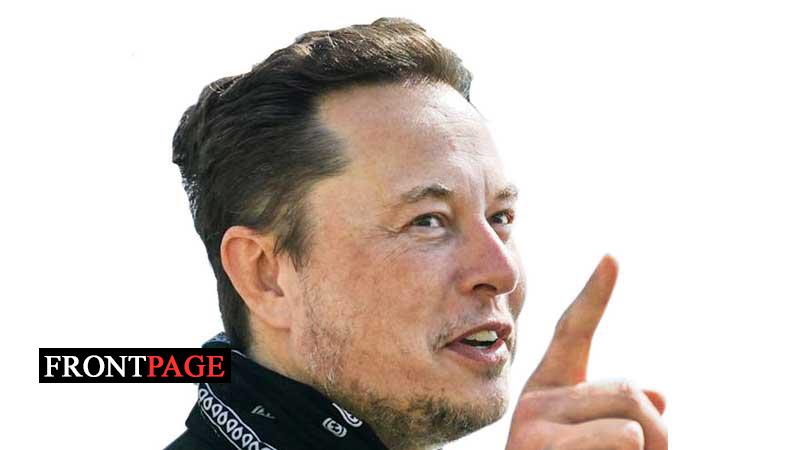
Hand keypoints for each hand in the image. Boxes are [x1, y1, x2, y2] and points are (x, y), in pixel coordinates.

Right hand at [506, 256, 667, 449]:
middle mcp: (535, 400)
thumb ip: (622, 415)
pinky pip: (623, 437)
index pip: (573, 332)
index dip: (594, 294)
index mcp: (550, 391)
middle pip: (628, 391)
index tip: (612, 257)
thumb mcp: (602, 444)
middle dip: (656, 431)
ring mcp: (532, 423)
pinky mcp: (539, 446)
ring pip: (632, 423)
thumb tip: (659, 396)